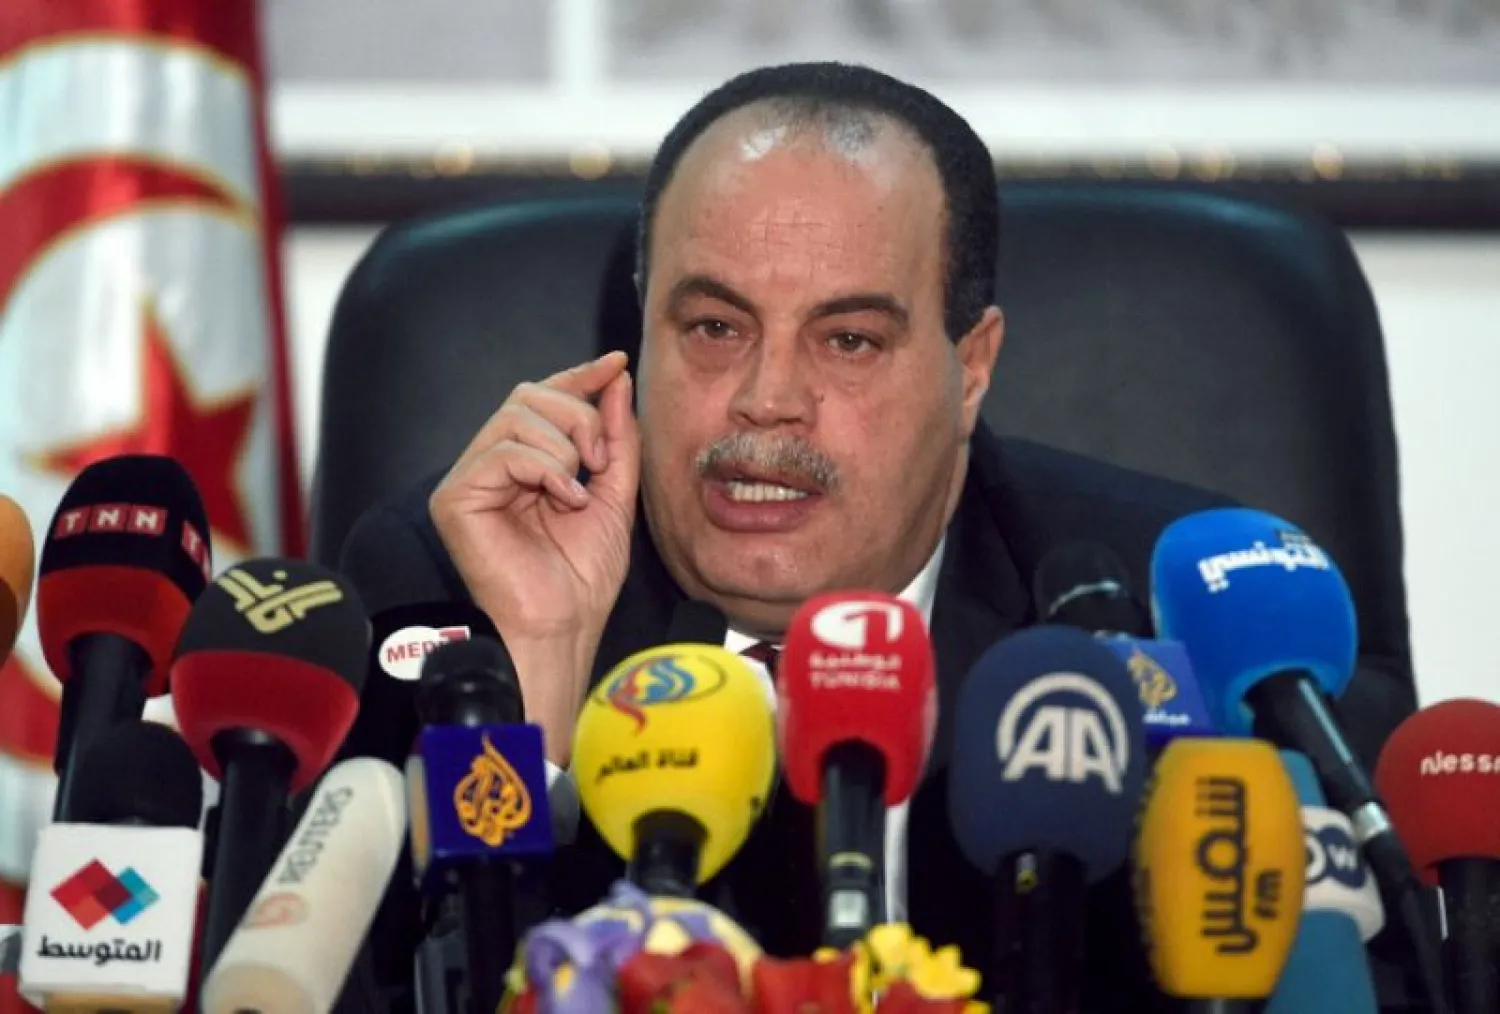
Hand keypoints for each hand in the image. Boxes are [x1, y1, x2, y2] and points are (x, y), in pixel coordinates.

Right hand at [431, 351, 637, 759]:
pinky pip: (503, 450)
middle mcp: (491, 465)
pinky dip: (545, 468)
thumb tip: (616, 379)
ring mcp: (469, 480)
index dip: (579, 376)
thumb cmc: (582, 577)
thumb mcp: (614, 494)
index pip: (544, 399)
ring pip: (517, 416)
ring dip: (565, 447)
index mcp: (525, 464)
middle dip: (579, 417)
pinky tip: (563, 498)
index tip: (616, 363)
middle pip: (530, 396)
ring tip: (578, 493)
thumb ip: (615, 438)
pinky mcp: (456, 498)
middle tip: (600, 461)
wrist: (565, 625)